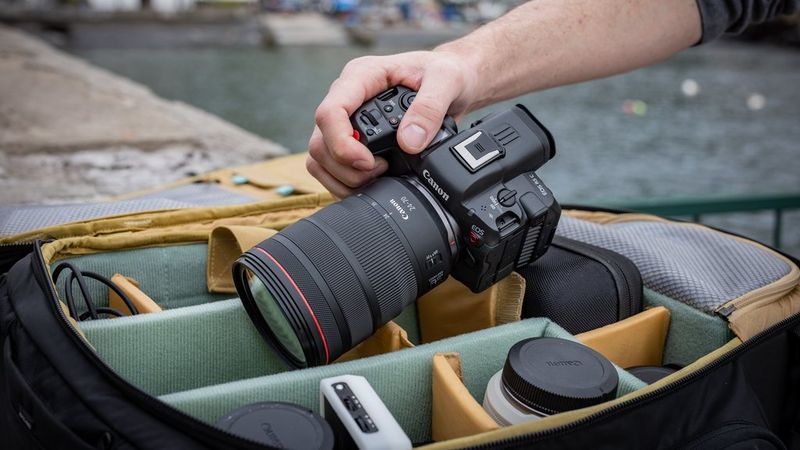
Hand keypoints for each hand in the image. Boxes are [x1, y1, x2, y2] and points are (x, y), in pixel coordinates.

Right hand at [307, 50, 478, 197]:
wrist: (454, 81)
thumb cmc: (446, 72)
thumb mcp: (447, 80)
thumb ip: (429, 108)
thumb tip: (408, 141)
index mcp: (361, 77)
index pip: (330, 112)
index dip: (342, 144)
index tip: (368, 162)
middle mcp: (348, 98)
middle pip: (320, 142)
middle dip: (345, 168)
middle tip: (380, 171)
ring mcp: (348, 121)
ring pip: (321, 158)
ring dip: (343, 179)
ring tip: (378, 178)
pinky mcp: (353, 139)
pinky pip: (332, 168)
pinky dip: (346, 183)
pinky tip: (372, 183)